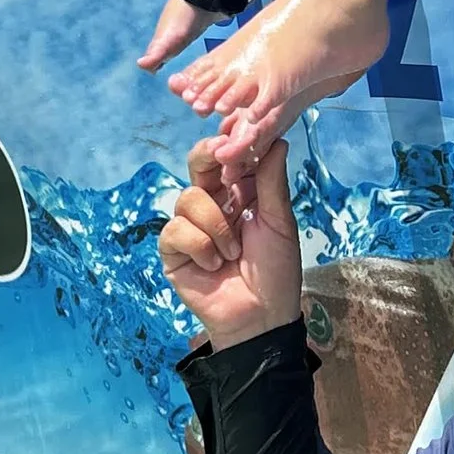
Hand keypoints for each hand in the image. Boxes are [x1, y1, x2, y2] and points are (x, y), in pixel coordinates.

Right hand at [159, 135, 301, 347]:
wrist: (262, 317)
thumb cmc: (276, 272)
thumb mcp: (279, 223)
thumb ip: (272, 182)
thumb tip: (278, 140)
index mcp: (238, 196)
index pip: (227, 160)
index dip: (230, 147)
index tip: (239, 135)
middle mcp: (212, 206)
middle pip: (197, 165)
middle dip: (207, 156)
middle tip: (220, 156)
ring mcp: (190, 228)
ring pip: (188, 198)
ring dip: (216, 225)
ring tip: (232, 253)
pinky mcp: (173, 252)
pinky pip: (176, 230)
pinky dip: (199, 245)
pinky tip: (213, 265)